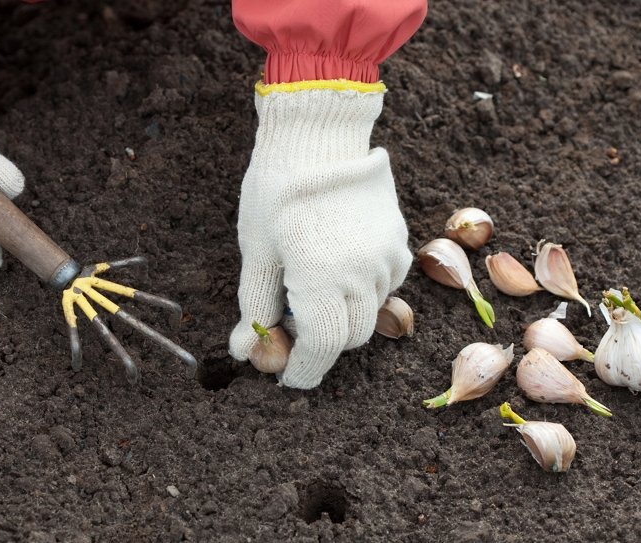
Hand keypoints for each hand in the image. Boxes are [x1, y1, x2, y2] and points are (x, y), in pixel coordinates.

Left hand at [228, 87, 411, 388]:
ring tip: (313, 290)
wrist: (319, 133)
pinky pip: (386, 285)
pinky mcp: (398, 240)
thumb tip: (242, 351)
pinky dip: (364, 291)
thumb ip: (254, 305)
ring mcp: (385, 257)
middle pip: (349, 337)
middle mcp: (361, 274)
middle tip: (291, 326)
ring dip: (343, 317)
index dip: (304, 370)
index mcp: (321, 278)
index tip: (287, 377)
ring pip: (370, 313)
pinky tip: (339, 268)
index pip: (322, 348)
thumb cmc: (277, 189)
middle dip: (321, 343)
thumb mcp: (256, 250)